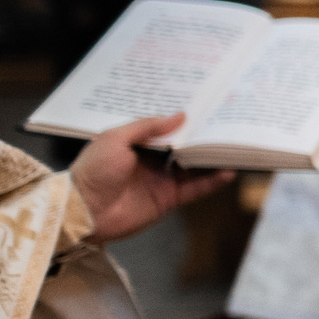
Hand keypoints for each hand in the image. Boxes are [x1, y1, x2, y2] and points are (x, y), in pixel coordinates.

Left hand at [68, 112, 235, 242]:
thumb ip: (147, 127)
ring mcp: (161, 180)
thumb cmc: (94, 170)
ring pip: (193, 166)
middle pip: (184, 146)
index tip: (205, 108)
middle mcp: (152, 160)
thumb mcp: (115, 139)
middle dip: (202, 136)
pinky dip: (211, 181)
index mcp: (136, 144)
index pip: (166, 130)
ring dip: (211, 158)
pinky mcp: (168, 199)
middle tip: (226, 123)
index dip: (183, 120)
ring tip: (234, 145)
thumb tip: (180, 116)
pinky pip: (194, 188)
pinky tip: (228, 172)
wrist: (84, 211)